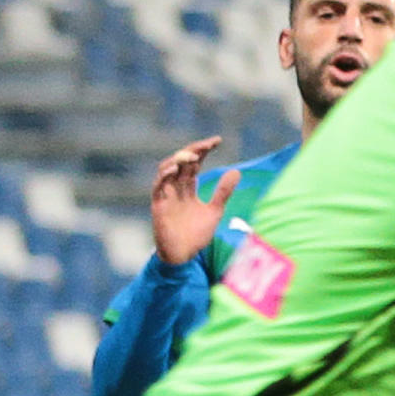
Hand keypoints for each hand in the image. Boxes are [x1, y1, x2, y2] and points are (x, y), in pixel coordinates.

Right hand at [151, 137, 238, 267]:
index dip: (203, 150)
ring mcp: (165, 195)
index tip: (217, 140)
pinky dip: (164, 176)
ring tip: (192, 155)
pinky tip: (174, 169)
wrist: (184, 255)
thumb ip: (223, 192)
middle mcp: (175, 188)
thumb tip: (237, 171)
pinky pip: (157, 186)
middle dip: (193, 151)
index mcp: (187, 187)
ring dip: (177, 160)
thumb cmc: (196, 234)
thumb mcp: (215, 210)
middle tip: (207, 145)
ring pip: (166, 170)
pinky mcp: (158, 205)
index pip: (193, 163)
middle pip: (180, 162)